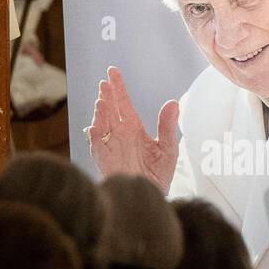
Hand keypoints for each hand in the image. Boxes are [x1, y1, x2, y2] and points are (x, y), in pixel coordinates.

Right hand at [86, 66, 180, 192]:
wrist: (150, 197)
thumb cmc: (158, 175)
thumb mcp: (168, 149)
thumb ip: (167, 126)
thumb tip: (174, 103)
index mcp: (134, 128)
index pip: (124, 103)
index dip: (118, 87)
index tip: (113, 72)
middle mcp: (120, 133)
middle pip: (111, 109)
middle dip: (107, 95)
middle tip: (105, 81)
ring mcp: (110, 145)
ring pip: (102, 123)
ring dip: (101, 112)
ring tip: (102, 99)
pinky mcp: (104, 159)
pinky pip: (96, 145)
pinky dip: (94, 135)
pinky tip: (96, 126)